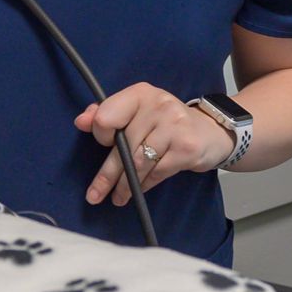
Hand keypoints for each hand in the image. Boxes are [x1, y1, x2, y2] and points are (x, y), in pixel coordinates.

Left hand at [76, 85, 233, 206]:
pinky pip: (157, 172)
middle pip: (123, 146)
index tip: (104, 145)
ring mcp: (175, 125)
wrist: (210, 132)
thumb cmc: (166, 124)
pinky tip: (139, 191)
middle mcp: (158, 105)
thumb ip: (108, 113)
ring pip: (139, 163)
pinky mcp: (186, 147)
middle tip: (95, 194)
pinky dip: (145, 185)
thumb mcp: (138, 113)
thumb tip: (81, 121)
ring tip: (118, 197)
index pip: (107, 116)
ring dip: (125, 185)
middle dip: (107, 174)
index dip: (101, 135)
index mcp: (141, 93)